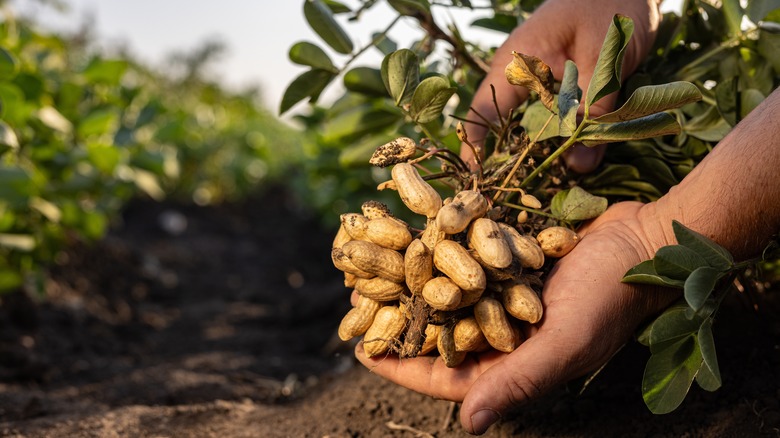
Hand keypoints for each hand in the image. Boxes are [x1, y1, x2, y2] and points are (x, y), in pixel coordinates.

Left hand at [355, 201, 679, 433]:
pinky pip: (464, 261)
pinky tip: (411, 236)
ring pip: (446, 295)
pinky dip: (438, 251)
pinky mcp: (510, 260)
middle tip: (357, 305)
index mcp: (515, 364)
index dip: (403, 366)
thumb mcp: (566, 343)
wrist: (645, 239)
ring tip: (374, 269)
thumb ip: (517, 380)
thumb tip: (469, 425)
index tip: (362, 352)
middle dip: (398, 321)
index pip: (447, 376)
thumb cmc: (612, 296)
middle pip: (440, 333)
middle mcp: (505, 333)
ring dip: (412, 283)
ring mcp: (506, 295)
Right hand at [461, 0, 661, 171]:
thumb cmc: (613, 7)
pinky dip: (559, 138)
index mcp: (518, 61)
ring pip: (530, 124)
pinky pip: (551, 116)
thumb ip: (594, 112)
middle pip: (504, 125)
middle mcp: (520, 72)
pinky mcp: (559, 83)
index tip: (476, 182)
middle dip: (511, 160)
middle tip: (515, 196)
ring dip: (538, 152)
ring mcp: (538, 78)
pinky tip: (570, 157)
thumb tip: (578, 167)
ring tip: (543, 184)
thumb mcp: (606, 61)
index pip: (483, 110)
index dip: (476, 147)